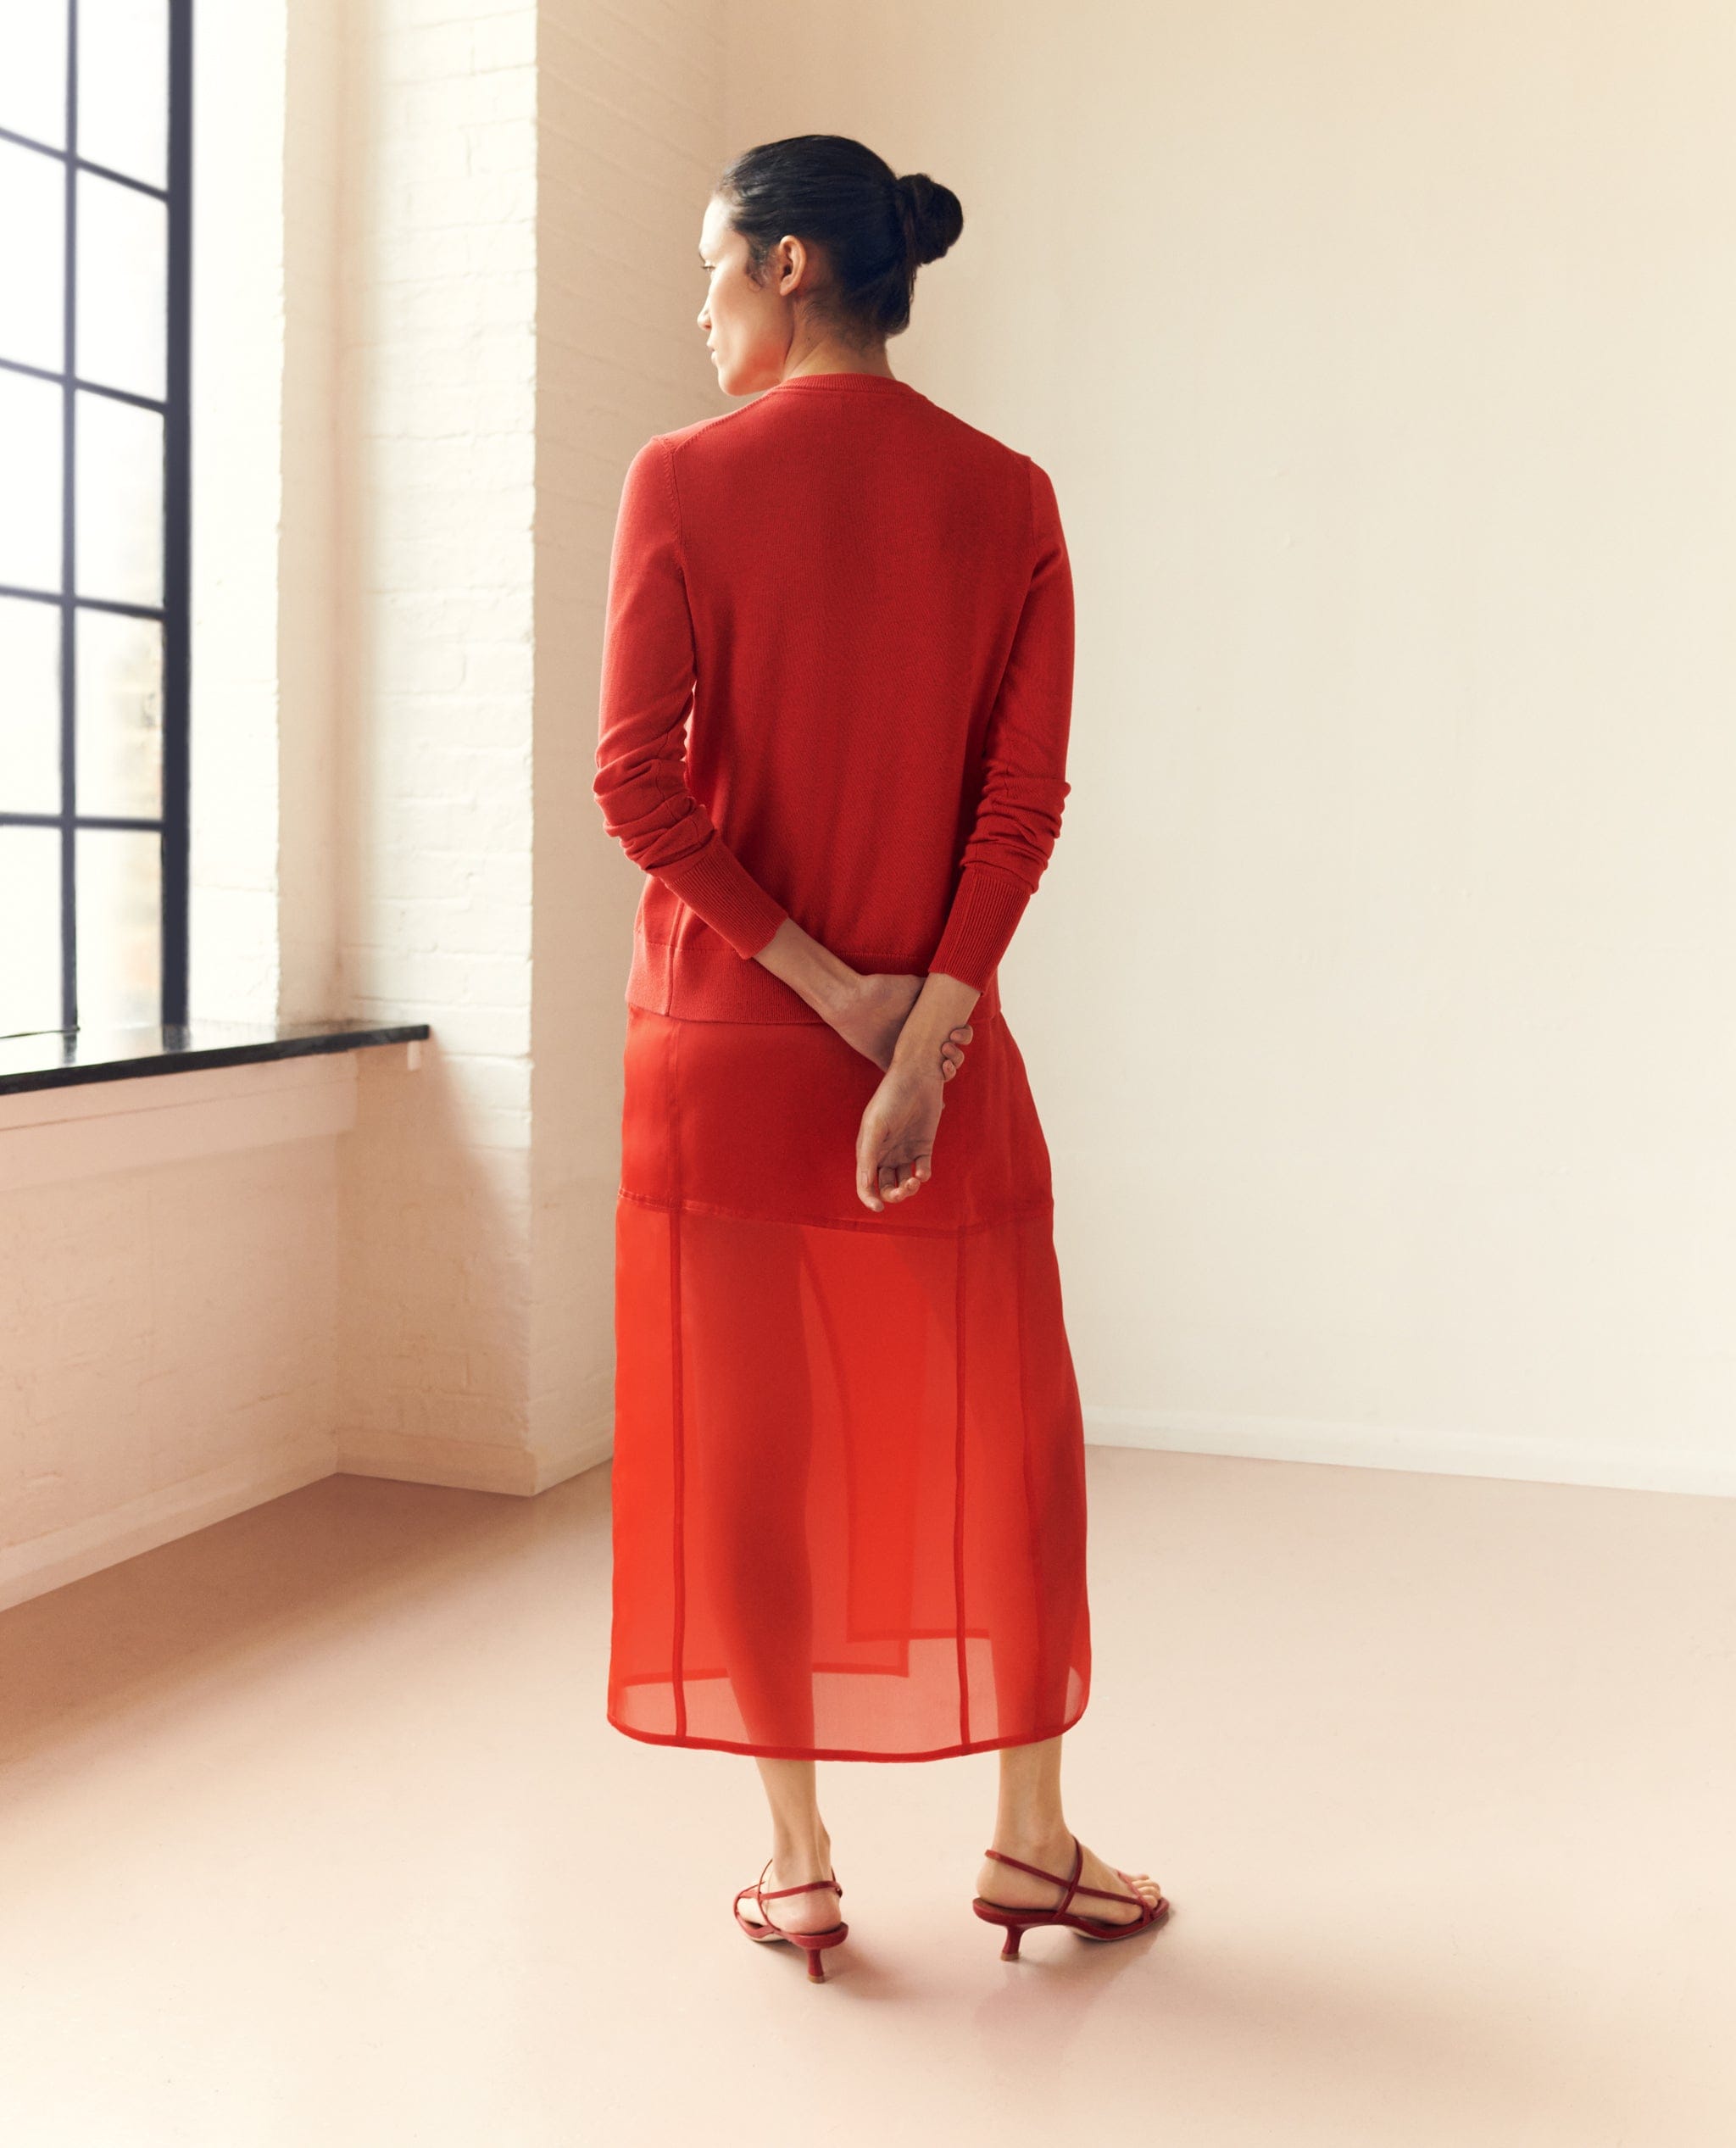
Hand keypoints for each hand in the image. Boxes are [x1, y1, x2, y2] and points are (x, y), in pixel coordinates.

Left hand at [833, 970, 973, 1080]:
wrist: (852, 1001)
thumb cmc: (882, 990)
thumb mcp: (911, 985)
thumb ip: (931, 986)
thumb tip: (953, 985)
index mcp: (928, 1023)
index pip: (955, 1034)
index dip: (963, 1037)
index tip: (956, 1035)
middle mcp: (919, 1040)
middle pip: (949, 1055)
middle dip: (957, 1057)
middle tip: (946, 1050)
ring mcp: (905, 1055)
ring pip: (935, 1072)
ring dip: (947, 1073)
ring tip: (943, 1068)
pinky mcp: (888, 1064)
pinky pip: (907, 1084)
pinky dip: (925, 1094)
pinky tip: (940, 1103)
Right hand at [856, 1059, 946, 1212]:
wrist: (917, 1075)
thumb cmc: (891, 1097)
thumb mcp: (875, 1126)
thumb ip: (868, 1156)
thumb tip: (865, 1186)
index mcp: (868, 1149)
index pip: (865, 1183)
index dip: (869, 1198)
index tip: (878, 1208)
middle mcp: (885, 1153)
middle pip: (886, 1186)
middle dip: (893, 1195)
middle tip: (902, 1191)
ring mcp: (905, 1150)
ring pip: (904, 1182)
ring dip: (908, 1188)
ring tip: (914, 1181)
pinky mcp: (923, 1146)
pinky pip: (922, 1169)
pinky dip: (922, 1175)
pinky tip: (922, 1172)